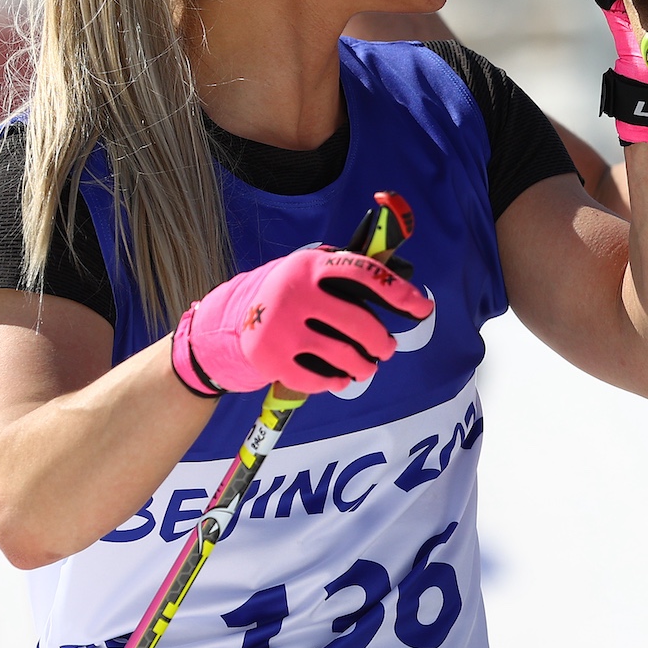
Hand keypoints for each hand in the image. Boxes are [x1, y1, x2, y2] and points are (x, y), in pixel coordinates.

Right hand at [170, 247, 432, 397]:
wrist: (226, 324)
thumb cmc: (284, 296)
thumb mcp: (305, 273)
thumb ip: (341, 276)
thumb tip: (399, 290)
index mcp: (309, 265)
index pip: (363, 272)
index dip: (397, 290)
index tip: (422, 307)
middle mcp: (294, 293)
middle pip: (359, 323)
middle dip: (381, 342)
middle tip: (386, 349)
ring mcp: (280, 327)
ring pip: (343, 355)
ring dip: (364, 367)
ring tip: (366, 367)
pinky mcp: (270, 359)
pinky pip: (319, 379)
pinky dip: (334, 382)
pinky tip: (339, 379)